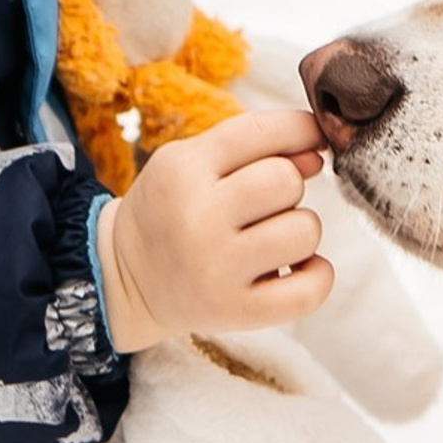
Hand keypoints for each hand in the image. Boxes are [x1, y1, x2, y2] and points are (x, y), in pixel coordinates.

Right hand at [97, 108, 334, 348]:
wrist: (125, 279)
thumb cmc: (169, 210)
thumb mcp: (190, 163)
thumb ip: (253, 147)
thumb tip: (317, 151)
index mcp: (183, 169)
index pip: (264, 131)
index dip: (302, 130)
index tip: (311, 140)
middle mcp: (198, 218)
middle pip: (287, 181)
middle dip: (288, 187)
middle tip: (263, 205)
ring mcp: (217, 270)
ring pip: (305, 231)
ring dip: (300, 231)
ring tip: (271, 238)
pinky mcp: (235, 311)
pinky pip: (309, 290)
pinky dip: (316, 275)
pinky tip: (294, 268)